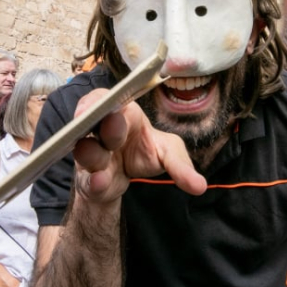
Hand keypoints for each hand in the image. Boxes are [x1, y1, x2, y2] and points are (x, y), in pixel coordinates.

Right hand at [71, 90, 205, 203]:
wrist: (128, 177)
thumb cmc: (146, 151)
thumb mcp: (169, 154)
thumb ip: (181, 166)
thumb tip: (200, 186)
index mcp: (123, 114)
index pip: (105, 100)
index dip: (95, 102)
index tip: (93, 107)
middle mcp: (102, 132)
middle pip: (95, 123)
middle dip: (105, 126)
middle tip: (113, 127)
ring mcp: (93, 155)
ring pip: (86, 152)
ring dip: (92, 156)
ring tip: (101, 166)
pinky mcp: (89, 179)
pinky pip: (88, 180)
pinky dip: (94, 183)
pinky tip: (100, 183)